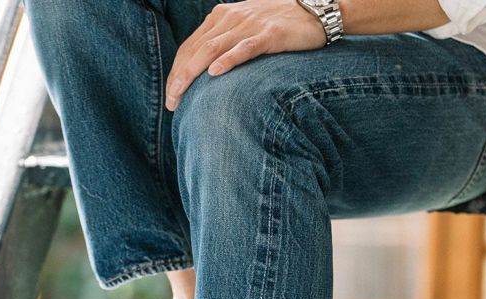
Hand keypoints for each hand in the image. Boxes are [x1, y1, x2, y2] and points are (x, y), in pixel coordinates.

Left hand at [165, 0, 327, 110]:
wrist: (315, 8)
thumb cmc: (278, 23)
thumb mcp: (244, 28)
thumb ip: (224, 42)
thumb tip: (206, 71)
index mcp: (220, 17)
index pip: (190, 46)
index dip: (176, 71)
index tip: (170, 96)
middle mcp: (230, 19)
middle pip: (196, 50)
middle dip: (179, 77)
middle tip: (170, 102)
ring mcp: (249, 25)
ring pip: (212, 49)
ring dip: (192, 73)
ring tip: (181, 93)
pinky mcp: (269, 34)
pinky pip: (244, 48)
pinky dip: (228, 60)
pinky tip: (214, 73)